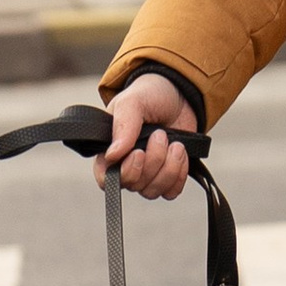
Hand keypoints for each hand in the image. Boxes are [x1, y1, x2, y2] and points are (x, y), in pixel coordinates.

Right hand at [104, 70, 197, 197]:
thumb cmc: (149, 95)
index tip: (139, 153)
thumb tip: (113, 155)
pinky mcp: (168, 176)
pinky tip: (180, 154)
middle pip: (133, 185)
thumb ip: (122, 126)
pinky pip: (171, 192)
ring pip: (152, 191)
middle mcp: (126, 165)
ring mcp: (148, 173)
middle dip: (153, 162)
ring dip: (168, 168)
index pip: (105, 179)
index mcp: (109, 149)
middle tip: (160, 135)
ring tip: (175, 143)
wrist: (179, 94)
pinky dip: (179, 176)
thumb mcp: (133, 102)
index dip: (123, 173)